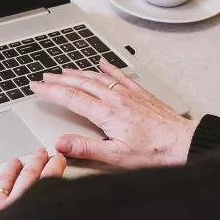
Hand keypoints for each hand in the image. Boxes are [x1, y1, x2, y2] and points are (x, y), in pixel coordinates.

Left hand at [0, 148, 65, 219]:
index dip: (54, 169)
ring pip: (3, 181)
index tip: (59, 159)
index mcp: (30, 211)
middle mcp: (10, 206)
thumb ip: (51, 219)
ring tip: (17, 159)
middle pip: (26, 178)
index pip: (46, 184)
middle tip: (43, 152)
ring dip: (11, 168)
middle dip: (36, 163)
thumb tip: (61, 214)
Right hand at [30, 59, 198, 167]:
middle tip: (44, 77)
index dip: (51, 92)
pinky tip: (102, 63)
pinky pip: (120, 76)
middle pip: (81, 84)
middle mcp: (116, 99)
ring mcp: (128, 94)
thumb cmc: (153, 153)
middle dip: (59, 79)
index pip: (71, 98)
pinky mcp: (140, 93)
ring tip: (64, 71)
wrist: (183, 143)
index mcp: (107, 114)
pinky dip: (108, 68)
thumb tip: (60, 143)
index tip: (37, 87)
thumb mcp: (115, 156)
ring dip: (78, 73)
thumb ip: (85, 149)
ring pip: (98, 77)